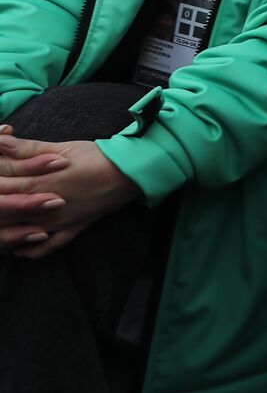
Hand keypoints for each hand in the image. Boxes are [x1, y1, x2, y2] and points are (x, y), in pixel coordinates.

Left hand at [0, 135, 138, 257]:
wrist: (129, 173)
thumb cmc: (96, 157)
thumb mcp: (61, 148)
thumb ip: (27, 148)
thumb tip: (0, 141)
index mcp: (37, 183)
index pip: (0, 186)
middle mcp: (42, 207)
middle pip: (4, 211)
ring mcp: (55, 222)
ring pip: (17, 234)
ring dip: (4, 232)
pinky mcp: (70, 230)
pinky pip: (44, 248)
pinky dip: (28, 251)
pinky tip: (17, 248)